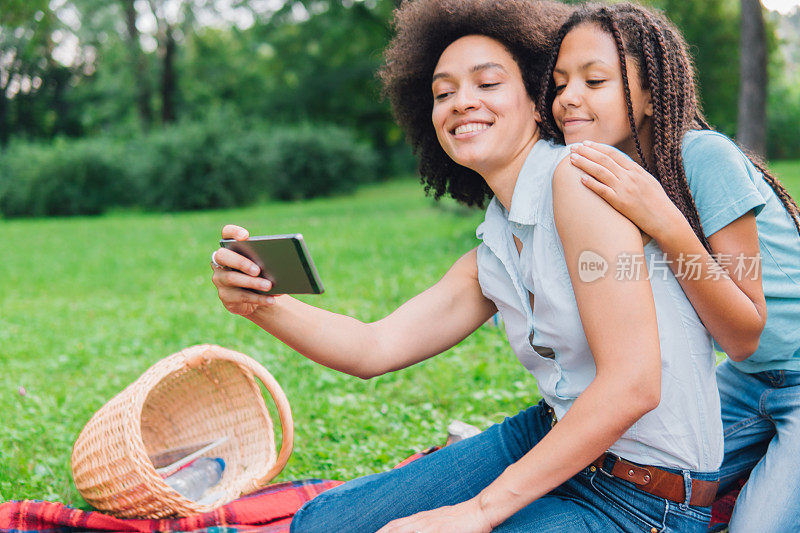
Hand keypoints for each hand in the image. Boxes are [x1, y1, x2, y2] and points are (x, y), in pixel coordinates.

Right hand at [211, 224, 277, 316]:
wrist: (255, 299)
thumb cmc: (261, 276)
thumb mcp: (265, 266)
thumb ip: (269, 261)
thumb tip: (282, 263)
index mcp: (231, 248)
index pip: (227, 233)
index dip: (233, 232)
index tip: (246, 236)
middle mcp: (220, 262)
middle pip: (223, 256)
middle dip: (241, 262)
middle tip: (258, 270)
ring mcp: (220, 279)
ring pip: (232, 278)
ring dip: (252, 282)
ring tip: (269, 286)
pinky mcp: (225, 296)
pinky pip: (241, 296)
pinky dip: (258, 298)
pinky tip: (270, 299)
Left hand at [376, 499, 492, 532]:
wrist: (479, 510)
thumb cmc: (463, 517)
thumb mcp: (441, 521)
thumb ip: (429, 525)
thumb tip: (422, 529)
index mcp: (422, 518)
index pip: (396, 525)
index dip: (383, 530)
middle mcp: (422, 520)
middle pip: (395, 528)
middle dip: (381, 532)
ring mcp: (429, 526)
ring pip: (403, 531)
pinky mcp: (438, 530)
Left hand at [568, 141, 682, 239]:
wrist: (665, 219)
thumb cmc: (657, 202)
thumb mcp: (648, 181)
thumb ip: (634, 173)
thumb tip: (622, 165)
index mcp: (636, 170)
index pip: (613, 154)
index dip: (597, 147)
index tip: (585, 143)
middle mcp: (630, 177)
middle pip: (604, 160)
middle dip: (586, 152)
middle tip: (572, 148)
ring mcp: (625, 189)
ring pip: (601, 172)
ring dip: (584, 164)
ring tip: (572, 159)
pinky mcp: (621, 203)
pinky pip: (603, 191)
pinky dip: (592, 183)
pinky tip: (581, 179)